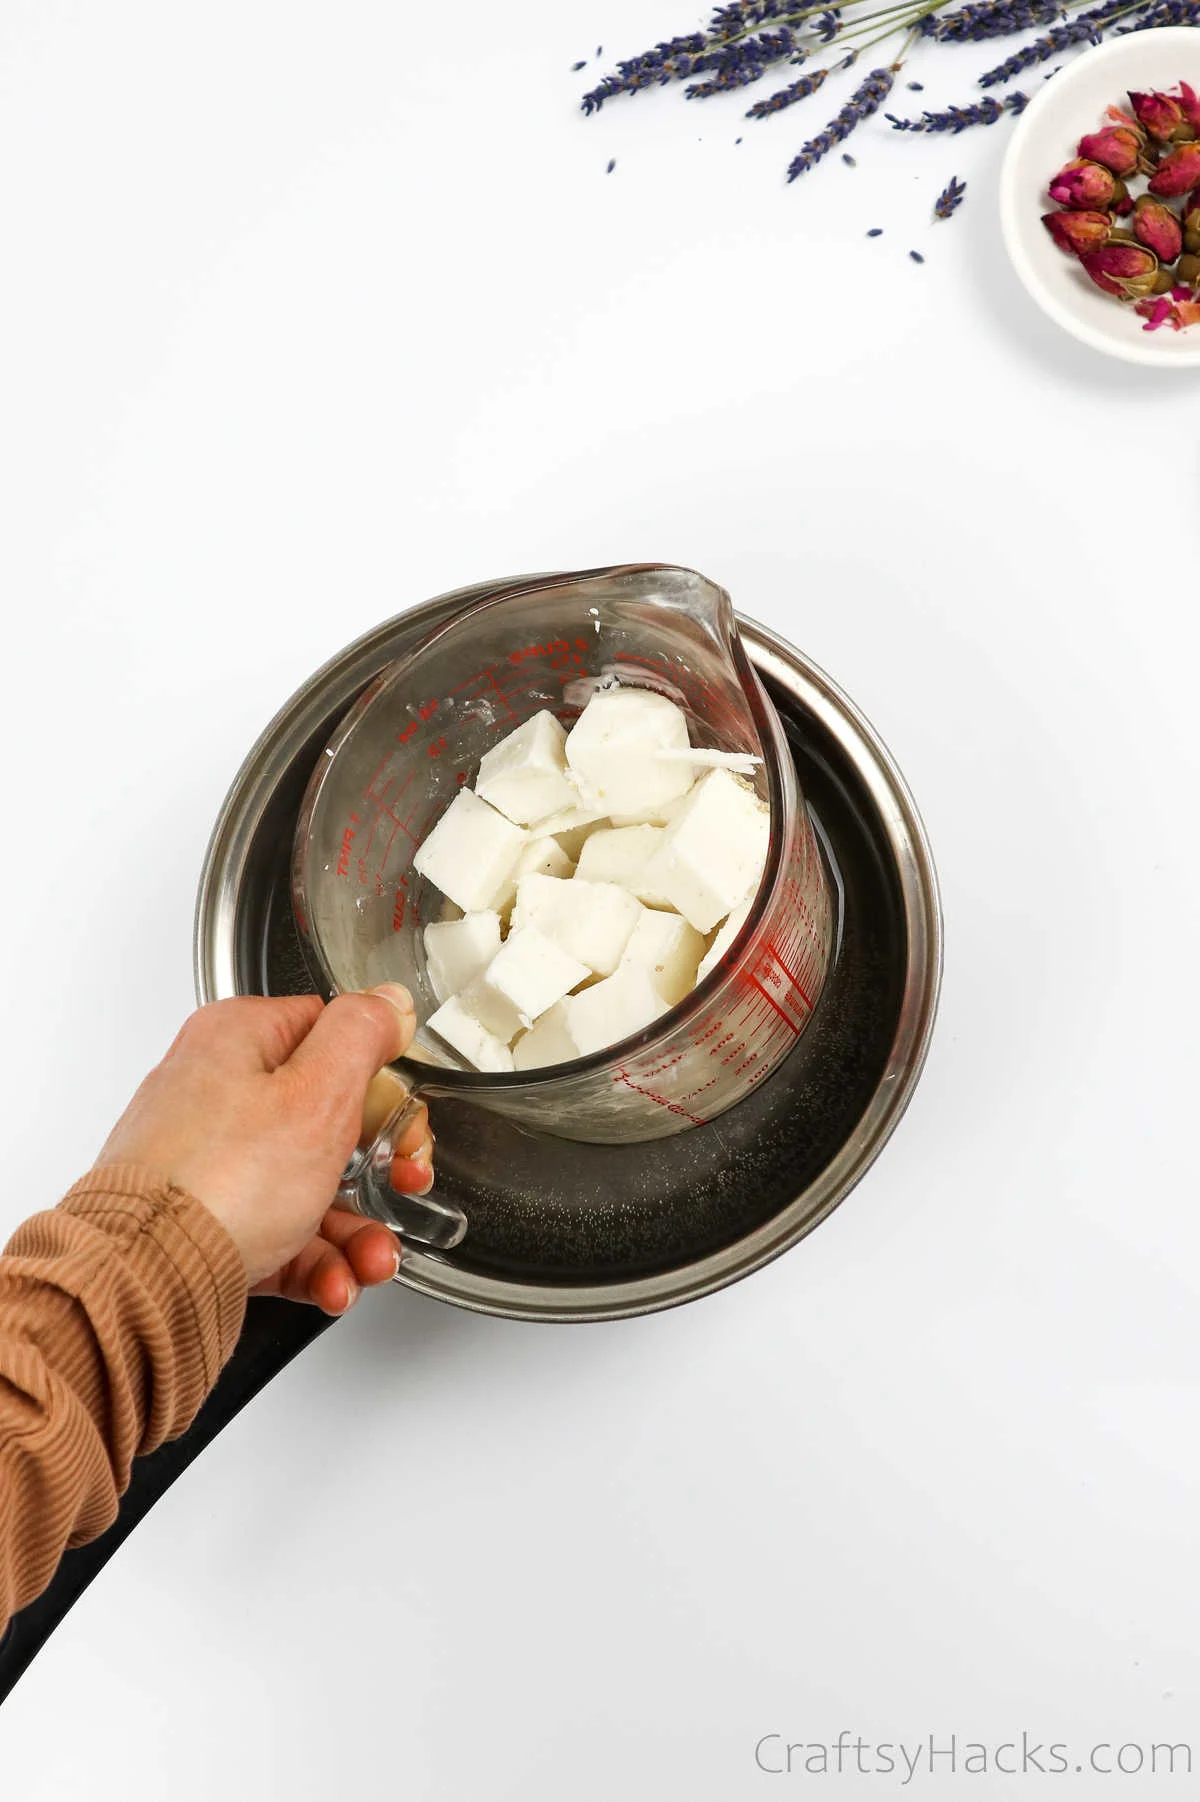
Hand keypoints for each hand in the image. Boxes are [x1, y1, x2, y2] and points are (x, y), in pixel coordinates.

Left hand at [96, 986, 431, 1313]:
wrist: (145, 1280)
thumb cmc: (218, 1184)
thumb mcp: (317, 1094)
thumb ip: (361, 1036)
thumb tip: (389, 1001)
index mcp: (238, 1040)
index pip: (330, 1036)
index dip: (379, 1080)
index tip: (401, 1119)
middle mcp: (216, 1093)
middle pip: (325, 1120)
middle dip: (378, 1167)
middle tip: (401, 1182)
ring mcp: (206, 1161)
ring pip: (306, 1188)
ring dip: (353, 1231)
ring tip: (370, 1258)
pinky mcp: (202, 1222)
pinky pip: (276, 1234)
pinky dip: (314, 1261)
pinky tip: (333, 1282)